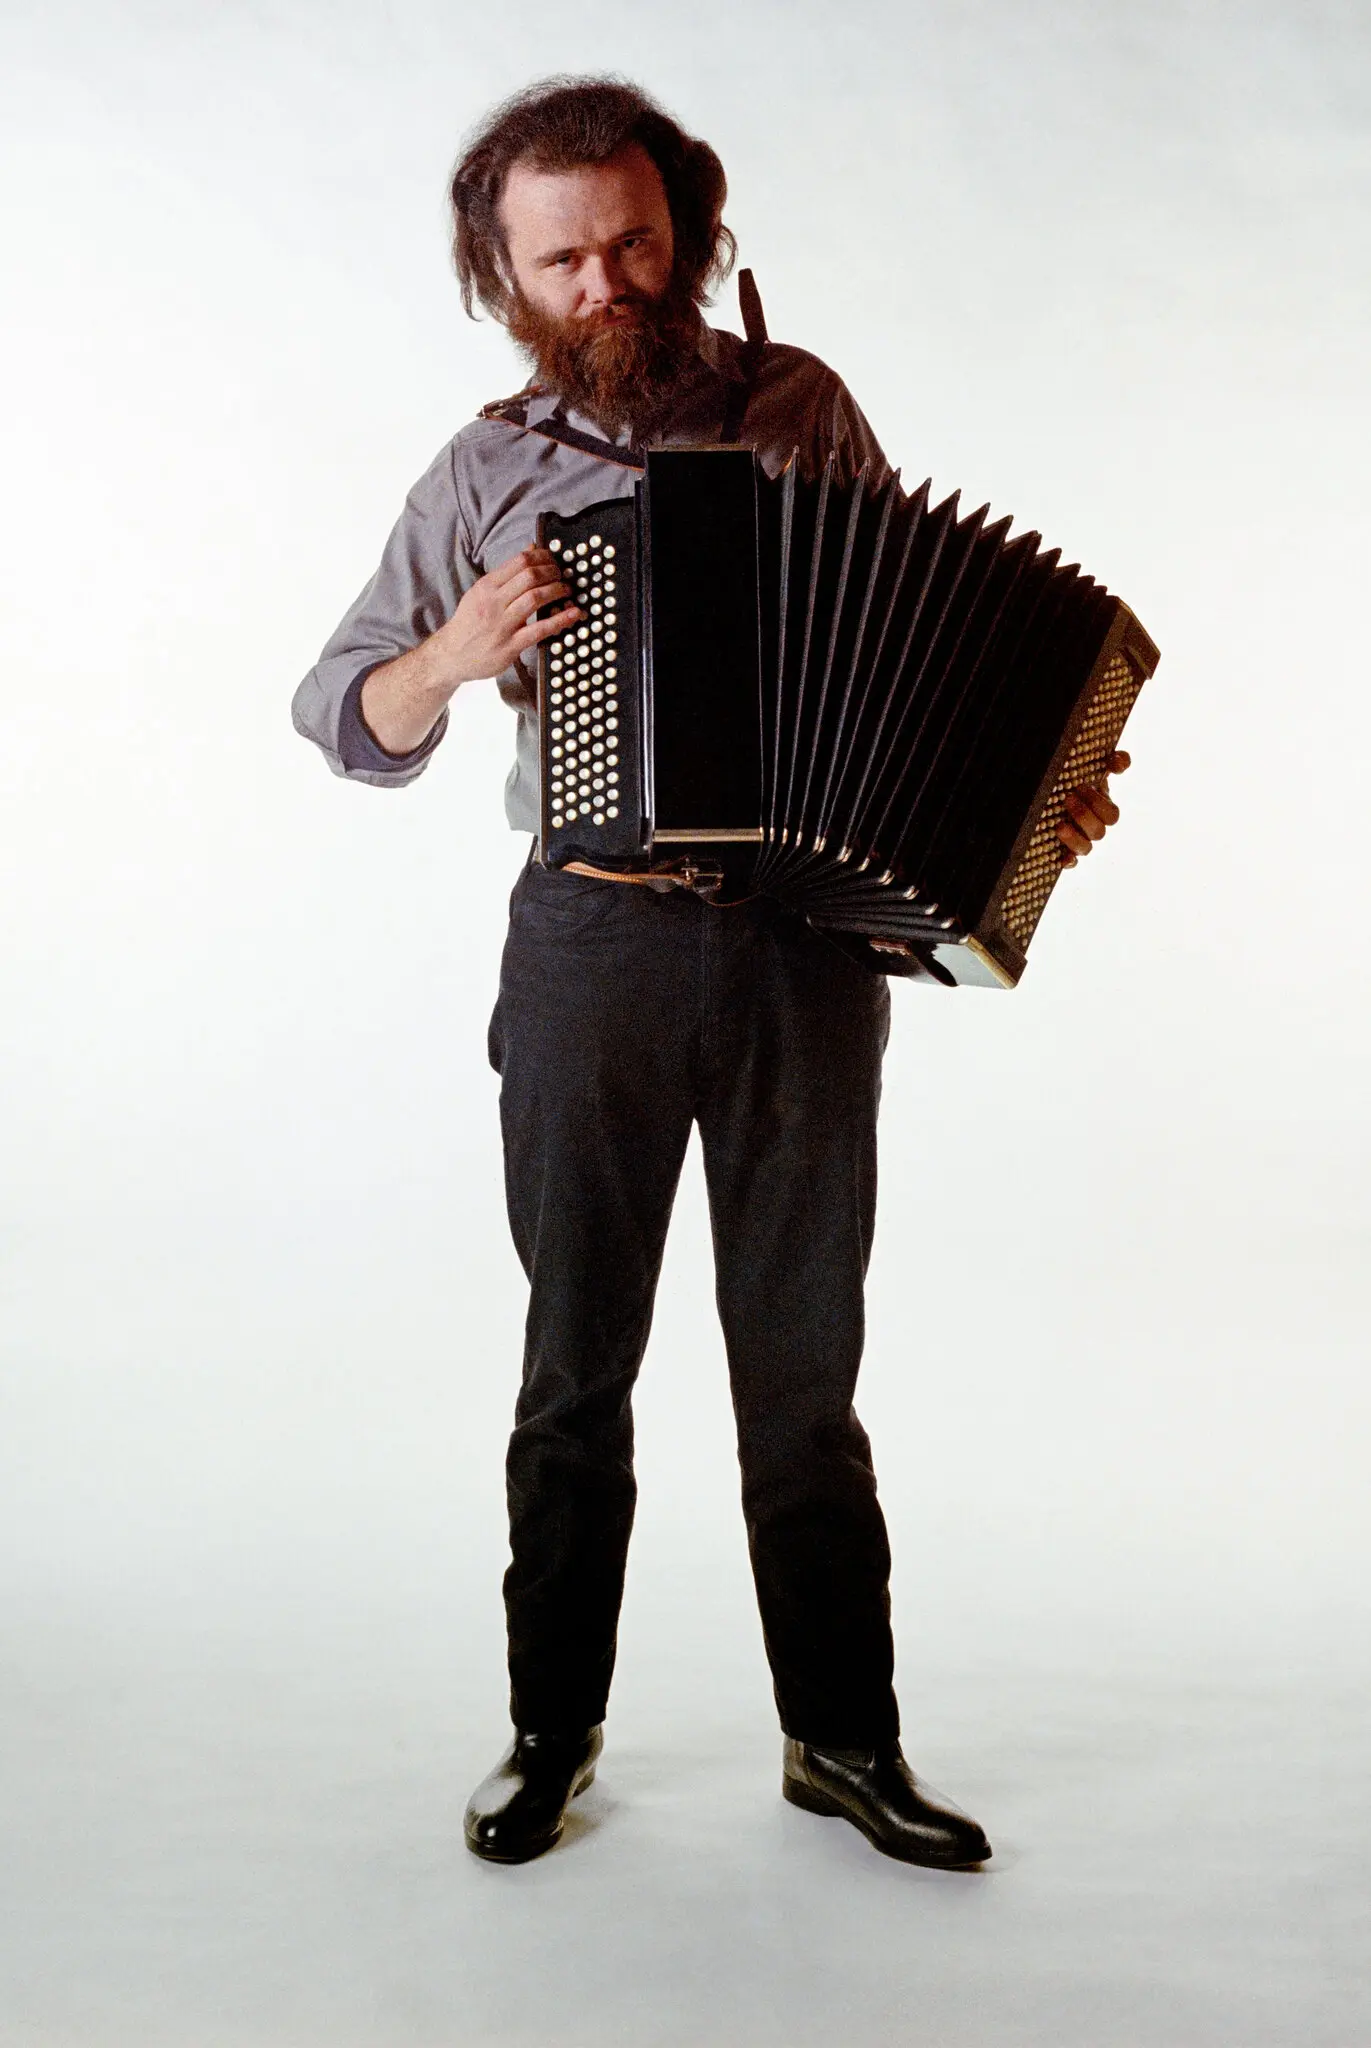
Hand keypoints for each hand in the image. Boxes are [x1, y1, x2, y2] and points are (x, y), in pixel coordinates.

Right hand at [358, 546, 581, 755]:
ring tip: (567, 591)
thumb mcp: (481, 593)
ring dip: (557, 591)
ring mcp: (502, 624)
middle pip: (530, 576)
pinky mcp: (510, 646)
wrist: (451, 655)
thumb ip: (506, 574)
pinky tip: (573, 614)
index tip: (553, 560)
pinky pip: (540, 630)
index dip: (543, 557)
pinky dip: (560, 620)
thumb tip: (531, 549)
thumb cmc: (469, 623)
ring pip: (535, 598)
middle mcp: (493, 602)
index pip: (519, 561)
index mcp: (486, 586)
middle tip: (563, 575)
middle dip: (553, 572)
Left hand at [1057, 750, 1129, 866]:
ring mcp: (1080, 840)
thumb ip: (1111, 761)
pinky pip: (1072, 862)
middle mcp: (1094, 827)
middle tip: (1068, 798)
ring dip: (1075, 837)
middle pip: (1099, 831)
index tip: (1081, 786)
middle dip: (1084, 815)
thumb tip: (1120, 760)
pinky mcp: (1065, 851)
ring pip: (1087, 848)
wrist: (1053, 792)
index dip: (1098, 803)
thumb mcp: (1092, 768)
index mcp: (1103, 809)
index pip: (1110, 814)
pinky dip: (1070, 861)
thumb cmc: (1076, 780)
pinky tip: (1064, 859)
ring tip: (1060, 825)